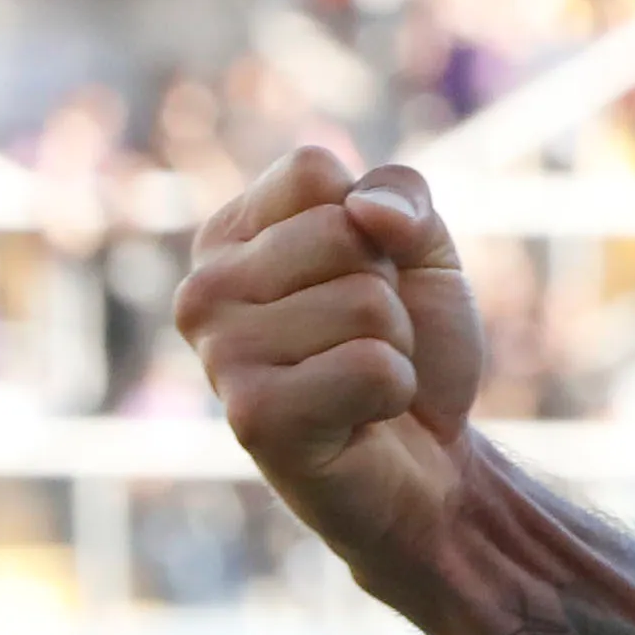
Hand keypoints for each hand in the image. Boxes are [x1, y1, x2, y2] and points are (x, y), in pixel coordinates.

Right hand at [176, 144, 486, 585]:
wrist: (431, 465)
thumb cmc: (413, 347)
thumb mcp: (424, 248)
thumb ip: (403, 197)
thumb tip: (364, 211)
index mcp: (228, 237)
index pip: (311, 168)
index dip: (372, 221)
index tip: (364, 276)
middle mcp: (203, 291)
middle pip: (343, 232)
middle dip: (389, 289)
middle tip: (368, 341)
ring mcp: (218, 356)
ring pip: (366, 303)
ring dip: (394, 346)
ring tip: (361, 381)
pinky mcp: (252, 418)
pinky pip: (373, 366)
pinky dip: (394, 391)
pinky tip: (360, 419)